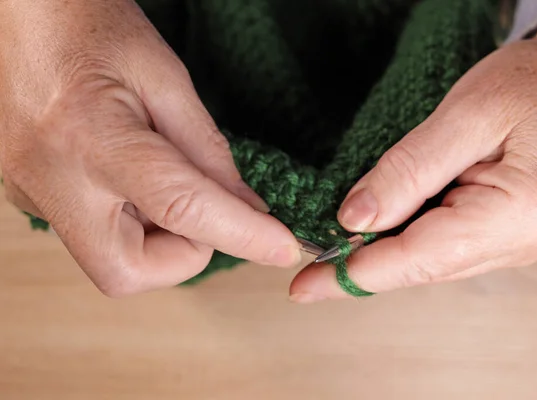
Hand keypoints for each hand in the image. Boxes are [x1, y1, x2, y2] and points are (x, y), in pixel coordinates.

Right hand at [0, 0, 300, 296]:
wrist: (20, 15)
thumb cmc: (91, 26)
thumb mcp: (166, 79)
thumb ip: (208, 151)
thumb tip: (246, 208)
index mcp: (90, 137)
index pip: (180, 207)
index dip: (240, 235)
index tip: (283, 248)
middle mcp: (51, 179)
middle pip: (129, 272)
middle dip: (184, 254)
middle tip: (204, 207)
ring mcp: (32, 195)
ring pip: (113, 264)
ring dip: (161, 240)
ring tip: (163, 175)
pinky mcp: (30, 199)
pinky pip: (97, 238)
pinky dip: (135, 224)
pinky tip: (134, 176)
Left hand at [291, 6, 536, 302]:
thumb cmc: (527, 86)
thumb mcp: (464, 116)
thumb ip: (408, 170)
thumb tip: (355, 219)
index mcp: (514, 214)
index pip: (419, 257)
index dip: (356, 273)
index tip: (305, 287)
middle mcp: (513, 242)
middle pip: (419, 267)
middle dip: (359, 268)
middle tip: (304, 270)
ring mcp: (505, 243)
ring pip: (423, 263)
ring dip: (375, 257)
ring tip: (327, 248)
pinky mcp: (493, 235)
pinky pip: (434, 248)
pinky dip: (397, 242)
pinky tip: (369, 232)